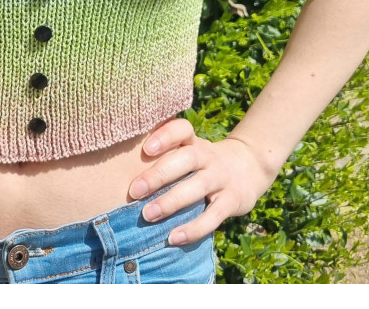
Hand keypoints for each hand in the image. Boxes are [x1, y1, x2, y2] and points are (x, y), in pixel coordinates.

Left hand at [128, 118, 276, 245]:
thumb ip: (164, 155)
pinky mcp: (232, 201)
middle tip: (134, 191)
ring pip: (197, 187)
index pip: (182, 130)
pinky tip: (173, 237)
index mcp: (193, 142)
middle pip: (185, 159)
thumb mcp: (189, 150)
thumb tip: (119, 170)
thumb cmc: (202, 161)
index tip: (146, 149)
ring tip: (147, 215)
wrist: (248, 168)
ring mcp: (221, 178)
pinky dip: (193, 229)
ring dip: (171, 202)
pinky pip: (213, 216)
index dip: (165, 136)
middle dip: (158, 175)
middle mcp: (208, 156)